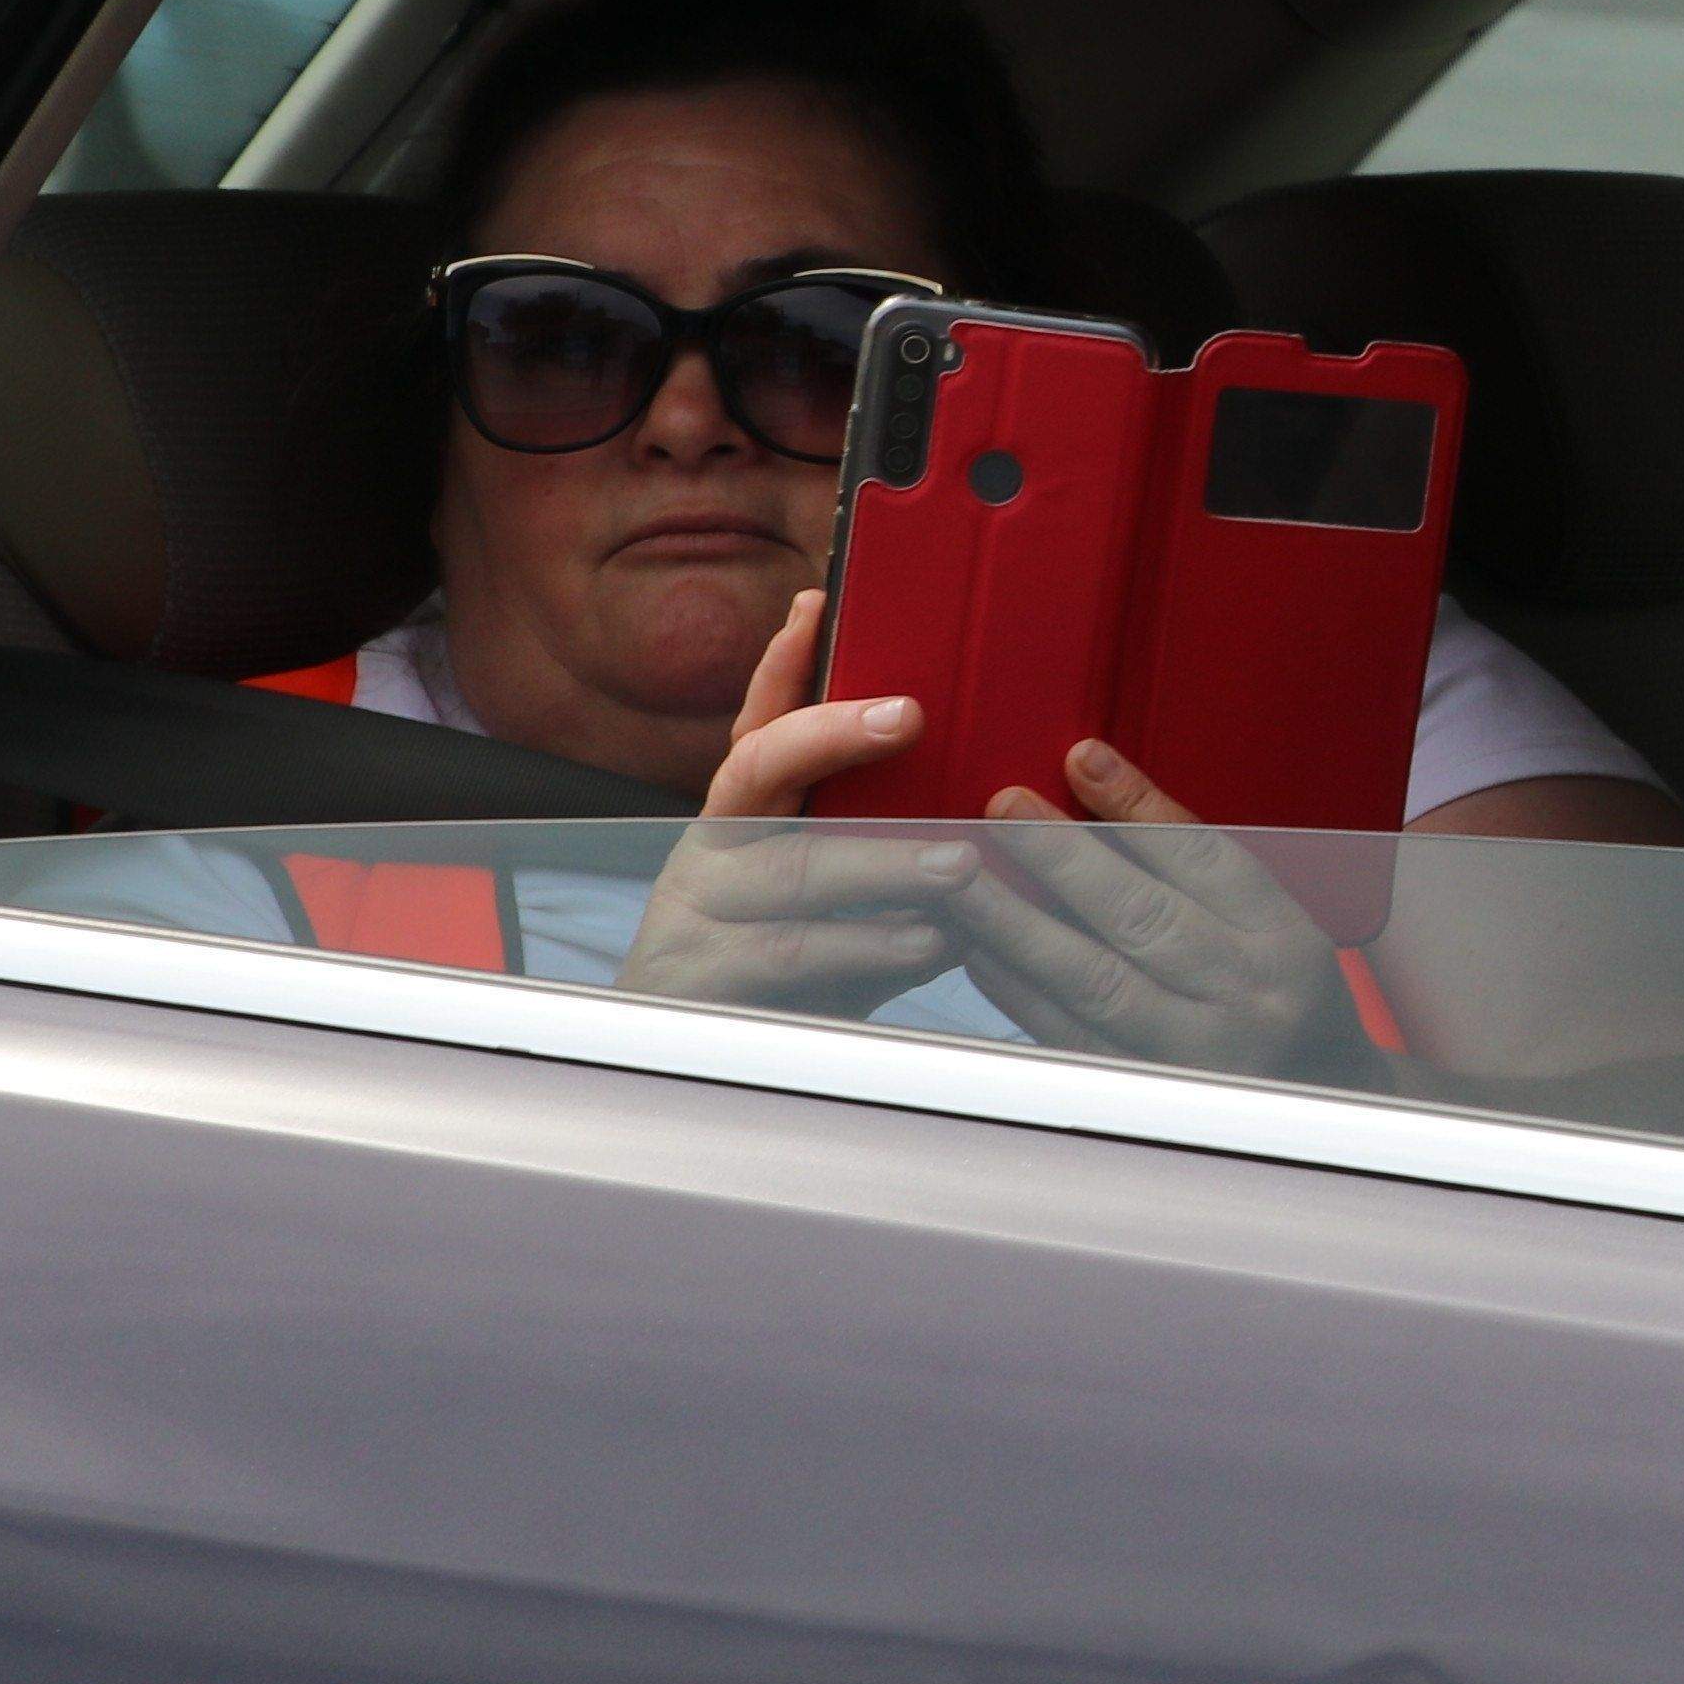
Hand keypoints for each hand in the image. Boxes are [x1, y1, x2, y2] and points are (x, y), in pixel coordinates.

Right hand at [621, 592, 971, 1018]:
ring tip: (957, 861)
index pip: (758, 724)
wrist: (701, 1076)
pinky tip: (924, 942)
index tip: (816, 607)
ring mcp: (694, 912)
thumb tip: (989, 810)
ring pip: (788, 869)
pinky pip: (785, 954)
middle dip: (834, 736)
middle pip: (760, 770)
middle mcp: (712, 850)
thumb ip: (885, 851)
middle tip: (912, 715)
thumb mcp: (840, 901)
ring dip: (880, 860)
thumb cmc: (789, 974)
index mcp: (743, 819)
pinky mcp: (699, 980)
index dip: (782, 664)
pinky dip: (862, 946)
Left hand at [942, 739, 1372, 1083]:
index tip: (1079, 759)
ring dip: (1020, 923)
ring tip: (966, 875)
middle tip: (1001, 808)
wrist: (1313, 1094)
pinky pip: (1069, 1037)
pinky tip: (979, 950)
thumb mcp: (1269, 918)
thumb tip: (1093, 786)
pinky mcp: (1146, 1094)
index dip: (1137, 806)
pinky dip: (1018, 992)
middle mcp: (1245, 997)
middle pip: (1142, 918)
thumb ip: (1193, 864)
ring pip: (1095, 980)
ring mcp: (1195, 1053)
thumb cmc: (1280, 989)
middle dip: (1063, 856)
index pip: (1204, 859)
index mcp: (1283, 938)